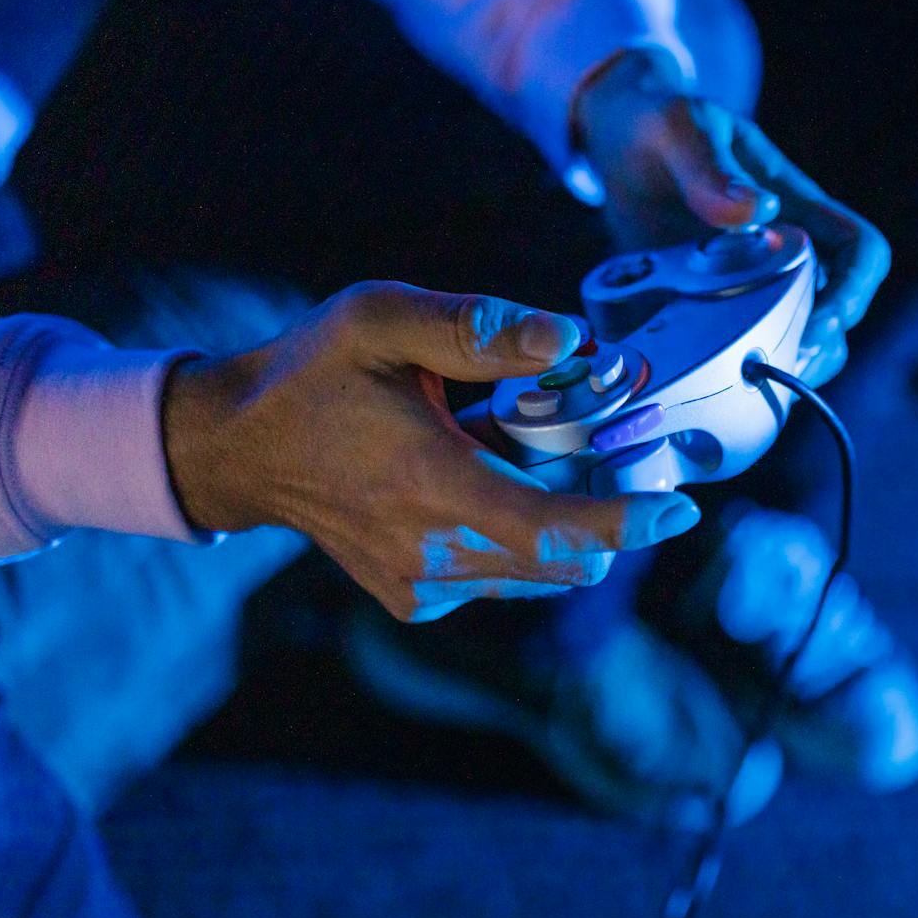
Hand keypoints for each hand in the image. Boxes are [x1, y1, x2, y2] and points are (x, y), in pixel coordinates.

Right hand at [162, 281, 702, 621]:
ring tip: (517, 452)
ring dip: (560, 520)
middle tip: (600, 441)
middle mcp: (430, 553)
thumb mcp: (382, 319)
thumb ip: (479, 328)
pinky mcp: (417, 598)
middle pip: (564, 558)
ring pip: (541, 572)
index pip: (554, 531)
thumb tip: (569, 338)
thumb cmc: (311, 375)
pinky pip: (505, 576)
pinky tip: (481, 479)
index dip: (627, 524)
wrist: (238, 448)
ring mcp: (423, 585)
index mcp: (428, 485)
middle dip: (602, 507)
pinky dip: (520, 535)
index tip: (679, 507)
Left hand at [575, 49, 890, 386]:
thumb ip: (709, 167)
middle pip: (836, 309)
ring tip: (742, 379)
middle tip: (772, 366)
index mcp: (794, 206)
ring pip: (795, 336)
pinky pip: (735, 346)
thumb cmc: (659, 122)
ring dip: (781, 364)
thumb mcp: (679, 128)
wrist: (616, 140)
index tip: (819, 320)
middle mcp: (782, 250)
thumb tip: (755, 211)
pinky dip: (725, 368)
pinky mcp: (707, 305)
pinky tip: (694, 374)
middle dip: (819, 345)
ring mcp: (747, 281)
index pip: (861, 249)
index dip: (856, 290)